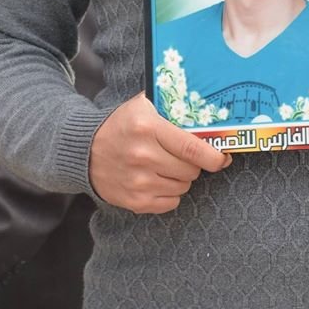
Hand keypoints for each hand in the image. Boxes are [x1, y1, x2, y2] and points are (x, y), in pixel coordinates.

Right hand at [89, 92, 230, 213]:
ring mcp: (138, 182)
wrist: (84, 151)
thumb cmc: (121, 124)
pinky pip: (171, 203)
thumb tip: (207, 110)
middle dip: (194, 163)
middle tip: (185, 155)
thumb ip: (171, 104)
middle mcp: (144, 156)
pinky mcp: (134, 201)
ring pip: (183, 186)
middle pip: (191, 170)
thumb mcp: (143, 105)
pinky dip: (171, 193)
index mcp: (148, 128)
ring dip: (181, 177)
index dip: (214, 156)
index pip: (191, 147)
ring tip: (167, 165)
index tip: (223, 158)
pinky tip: (159, 179)